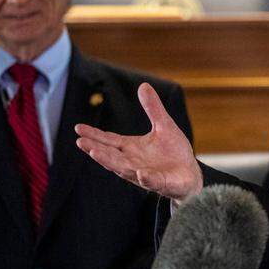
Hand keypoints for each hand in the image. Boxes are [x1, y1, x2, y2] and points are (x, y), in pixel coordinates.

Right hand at [75, 83, 201, 201]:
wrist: (190, 174)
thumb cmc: (173, 151)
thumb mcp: (164, 125)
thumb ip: (153, 108)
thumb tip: (144, 85)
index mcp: (131, 148)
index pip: (109, 140)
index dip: (94, 135)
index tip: (78, 128)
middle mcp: (132, 162)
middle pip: (110, 155)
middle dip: (95, 148)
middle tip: (80, 141)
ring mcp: (144, 174)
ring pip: (124, 169)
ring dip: (110, 161)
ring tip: (96, 152)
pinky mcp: (161, 183)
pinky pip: (152, 181)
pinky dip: (146, 178)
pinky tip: (140, 173)